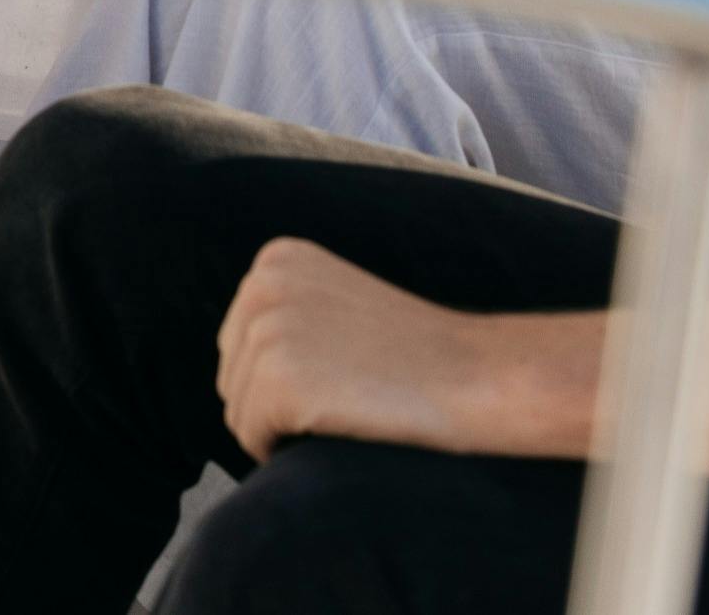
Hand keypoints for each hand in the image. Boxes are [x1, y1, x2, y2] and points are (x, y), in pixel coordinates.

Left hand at [217, 239, 559, 459]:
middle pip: (232, 374)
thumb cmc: (416, 354)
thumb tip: (230, 361)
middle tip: (346, 401)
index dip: (282, 378)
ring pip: (237, 409)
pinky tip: (333, 432)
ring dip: (281, 429)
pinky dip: (280, 449)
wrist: (478, 375)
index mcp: (277, 259)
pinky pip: (251, 434)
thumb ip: (284, 315)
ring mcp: (268, 330)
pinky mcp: (278, 379)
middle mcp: (262, 284)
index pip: (239, 342)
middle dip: (275, 404)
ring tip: (346, 412)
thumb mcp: (338, 303)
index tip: (341, 375)